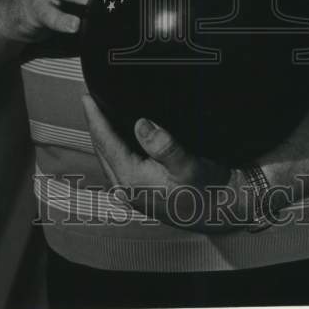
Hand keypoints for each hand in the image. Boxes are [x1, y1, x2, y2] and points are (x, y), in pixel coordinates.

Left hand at [82, 95, 248, 232]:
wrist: (221, 210)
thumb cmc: (207, 190)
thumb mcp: (189, 164)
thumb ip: (164, 145)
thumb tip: (141, 125)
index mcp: (132, 180)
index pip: (105, 142)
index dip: (95, 118)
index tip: (87, 98)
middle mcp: (126, 188)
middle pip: (102, 149)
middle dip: (96, 124)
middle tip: (91, 100)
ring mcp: (132, 192)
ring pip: (108, 157)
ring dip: (104, 136)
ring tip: (101, 115)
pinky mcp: (140, 192)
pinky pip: (118, 164)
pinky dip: (115, 147)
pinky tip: (121, 137)